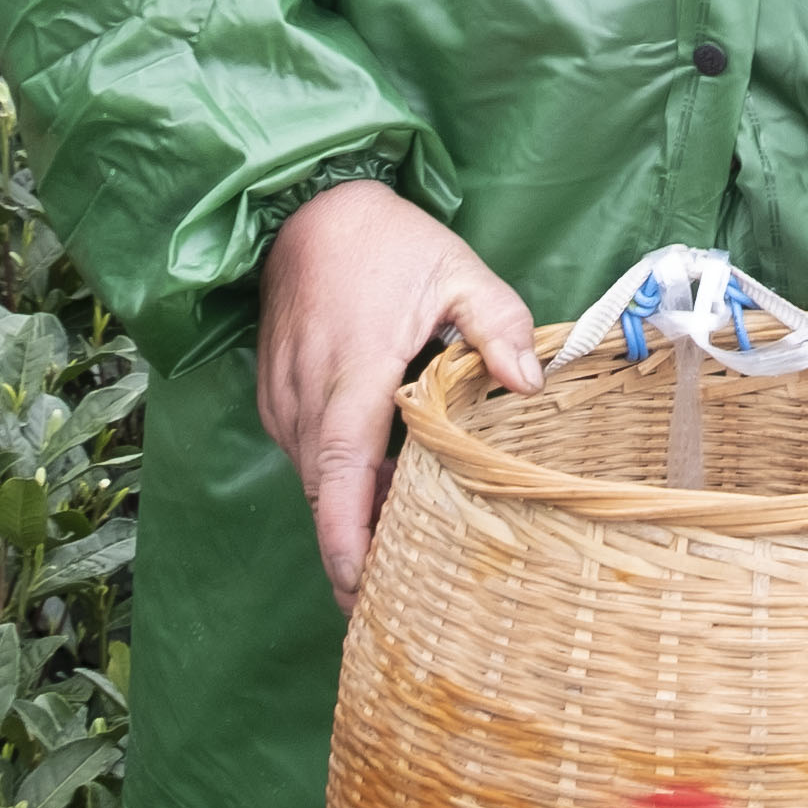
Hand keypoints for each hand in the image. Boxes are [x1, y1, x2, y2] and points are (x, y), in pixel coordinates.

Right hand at [254, 180, 536, 604]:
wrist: (308, 208)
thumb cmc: (388, 242)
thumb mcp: (458, 271)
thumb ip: (499, 326)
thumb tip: (531, 385)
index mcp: (351, 377)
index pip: (342, 479)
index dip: (350, 542)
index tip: (364, 593)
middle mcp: (306, 400)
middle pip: (327, 498)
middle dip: (359, 551)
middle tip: (405, 598)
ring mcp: (283, 401)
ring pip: (317, 481)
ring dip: (355, 513)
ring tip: (409, 548)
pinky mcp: (276, 398)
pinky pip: (308, 457)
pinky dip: (342, 481)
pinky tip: (388, 486)